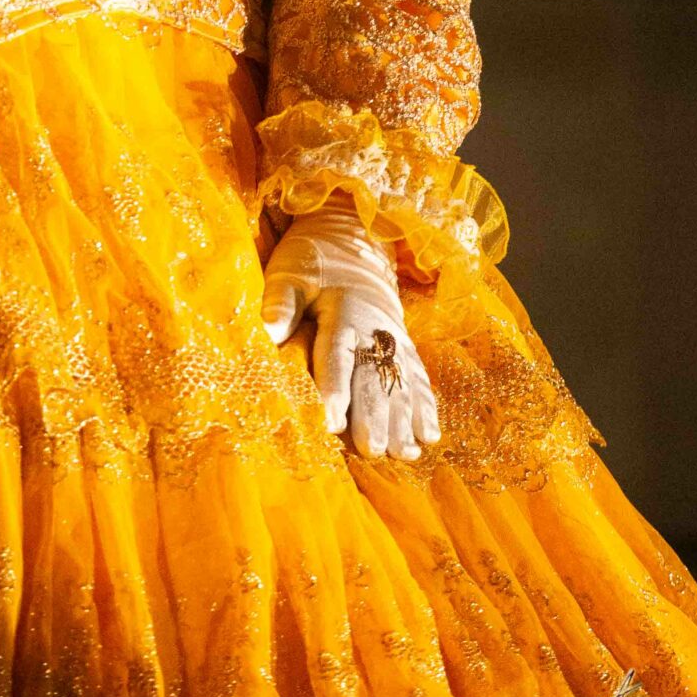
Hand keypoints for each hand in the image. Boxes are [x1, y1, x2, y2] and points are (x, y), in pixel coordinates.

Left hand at [261, 203, 439, 461]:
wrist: (353, 242)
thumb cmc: (312, 262)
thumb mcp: (290, 273)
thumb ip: (281, 302)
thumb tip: (269, 332)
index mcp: (344, 309)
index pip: (338, 353)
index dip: (336, 387)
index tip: (332, 421)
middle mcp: (375, 327)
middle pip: (375, 376)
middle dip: (374, 415)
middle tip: (371, 450)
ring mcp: (395, 339)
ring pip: (402, 383)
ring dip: (403, 421)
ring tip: (403, 455)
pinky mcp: (406, 348)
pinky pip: (419, 380)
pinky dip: (425, 409)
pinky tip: (428, 438)